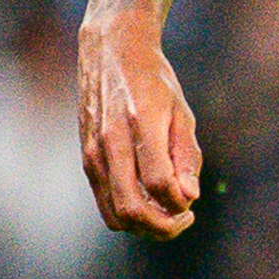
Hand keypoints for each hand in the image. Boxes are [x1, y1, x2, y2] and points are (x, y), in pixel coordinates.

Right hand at [78, 5, 200, 237]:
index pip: (159, 184)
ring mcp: (93, 153)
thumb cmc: (153, 80)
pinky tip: (148, 201)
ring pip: (115, 215)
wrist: (111, 51)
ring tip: (167, 214)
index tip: (192, 203)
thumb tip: (188, 198)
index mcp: (140, 125)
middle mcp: (111, 142)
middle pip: (133, 208)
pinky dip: (128, 214)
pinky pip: (104, 203)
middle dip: (163, 227)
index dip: (180, 204)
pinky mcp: (86, 158)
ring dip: (145, 226)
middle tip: (184, 219)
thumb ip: (186, 156)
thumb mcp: (181, 111)